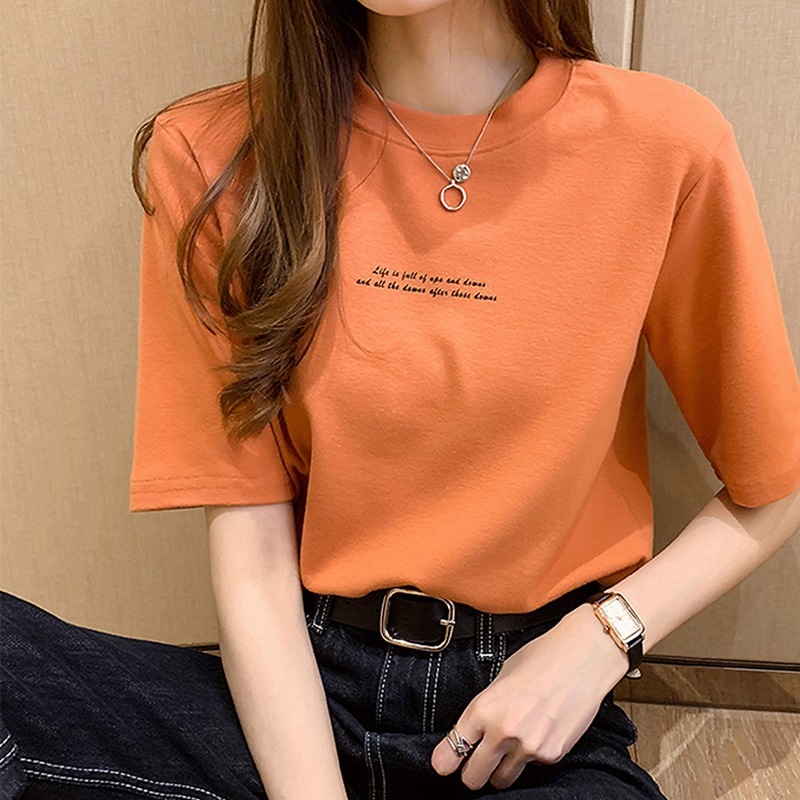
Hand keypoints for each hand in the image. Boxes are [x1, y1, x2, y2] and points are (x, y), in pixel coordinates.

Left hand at [430, 603, 629, 791]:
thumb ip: (487, 706)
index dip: (445, 761)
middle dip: (473, 772)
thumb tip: (476, 730)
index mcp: (483, 708)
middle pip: (473, 778)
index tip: (444, 764)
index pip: (452, 751)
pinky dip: (531, 757)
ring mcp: (528, 747)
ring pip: (502, 780)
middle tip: (477, 763)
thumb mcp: (502, 676)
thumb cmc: (543, 658)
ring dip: (501, 769)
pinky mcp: (552, 755)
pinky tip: (538, 732)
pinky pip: (532, 767)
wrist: (583, 657)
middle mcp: (502, 732)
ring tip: (510, 747)